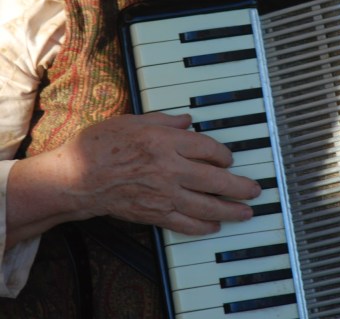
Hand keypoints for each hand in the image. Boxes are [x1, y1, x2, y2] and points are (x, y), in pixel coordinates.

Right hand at [63, 113, 260, 234]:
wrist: (77, 178)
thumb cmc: (100, 145)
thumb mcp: (133, 121)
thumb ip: (164, 121)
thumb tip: (187, 119)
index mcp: (165, 142)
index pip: (207, 148)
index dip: (224, 154)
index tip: (229, 158)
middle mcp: (169, 168)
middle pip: (215, 179)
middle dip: (239, 186)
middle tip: (254, 190)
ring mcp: (163, 194)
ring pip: (206, 206)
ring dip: (230, 210)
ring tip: (245, 212)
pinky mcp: (154, 214)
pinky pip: (185, 224)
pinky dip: (202, 226)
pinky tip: (214, 226)